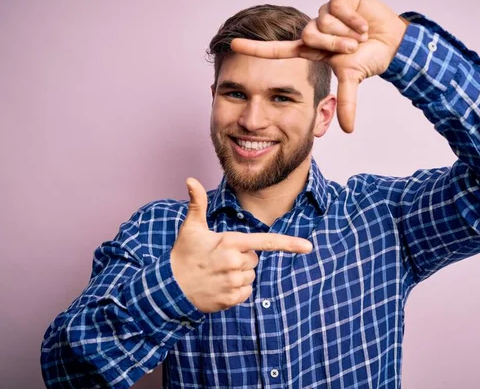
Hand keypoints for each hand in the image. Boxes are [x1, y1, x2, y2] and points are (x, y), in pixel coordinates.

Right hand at [170, 178, 312, 313]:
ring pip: (251, 275)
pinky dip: (237, 290)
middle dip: (242, 258)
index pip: (265, 241)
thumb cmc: (184, 254)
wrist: (171, 288)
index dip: (289, 244)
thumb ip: (197, 203)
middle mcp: (235, 262)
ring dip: (239, 274)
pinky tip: (219, 285)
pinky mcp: (232, 299)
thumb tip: (190, 179)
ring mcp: (234, 282)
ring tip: (218, 273)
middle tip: (219, 258)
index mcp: (230, 242)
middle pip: (255, 259)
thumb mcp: (191, 228)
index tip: (308, 247)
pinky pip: (247, 291)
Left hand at [231, 0, 408, 132]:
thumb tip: (348, 130)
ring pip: (325, 22)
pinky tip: (362, 22)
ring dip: (347, 32)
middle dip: (336, 43)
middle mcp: (313, 31)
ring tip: (359, 35)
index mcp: (310, 50)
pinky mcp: (338, 0)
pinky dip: (355, 19)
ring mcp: (324, 14)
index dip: (255, 49)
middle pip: (311, 36)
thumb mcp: (353, 78)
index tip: (232, 46)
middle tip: (352, 47)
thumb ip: (347, 101)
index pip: (277, 49)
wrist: (390, 40)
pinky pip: (338, 8)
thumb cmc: (367, 58)